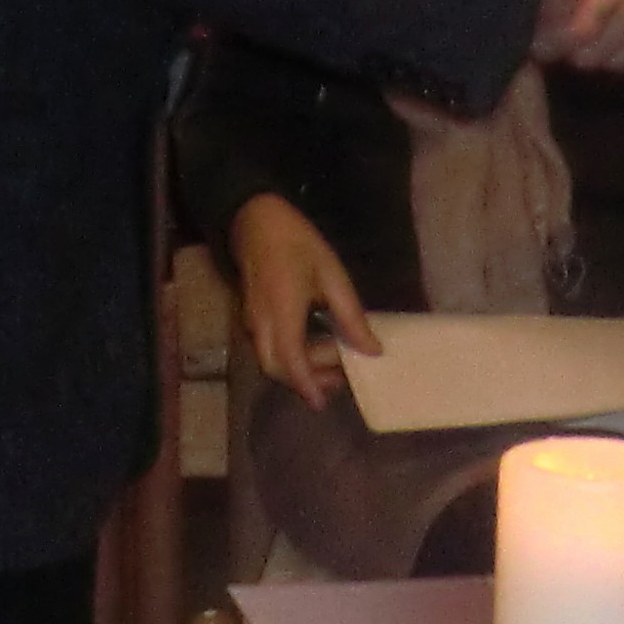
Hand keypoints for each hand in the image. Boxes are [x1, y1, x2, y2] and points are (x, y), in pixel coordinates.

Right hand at [230, 194, 379, 409]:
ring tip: (333, 363)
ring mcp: (252, 322)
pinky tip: (315, 346)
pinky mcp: (251, 318)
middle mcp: (261, 323)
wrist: (255, 221)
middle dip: (306, 381)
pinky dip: (291, 357)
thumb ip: (351, 316)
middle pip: (275, 369)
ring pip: (270, 361)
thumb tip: (372, 350)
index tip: (323, 402)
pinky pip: (268, 349)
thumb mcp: (332, 275)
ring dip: (299, 370)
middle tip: (339, 379)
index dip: (306, 384)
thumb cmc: (297, 243)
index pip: (290, 360)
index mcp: (281, 311)